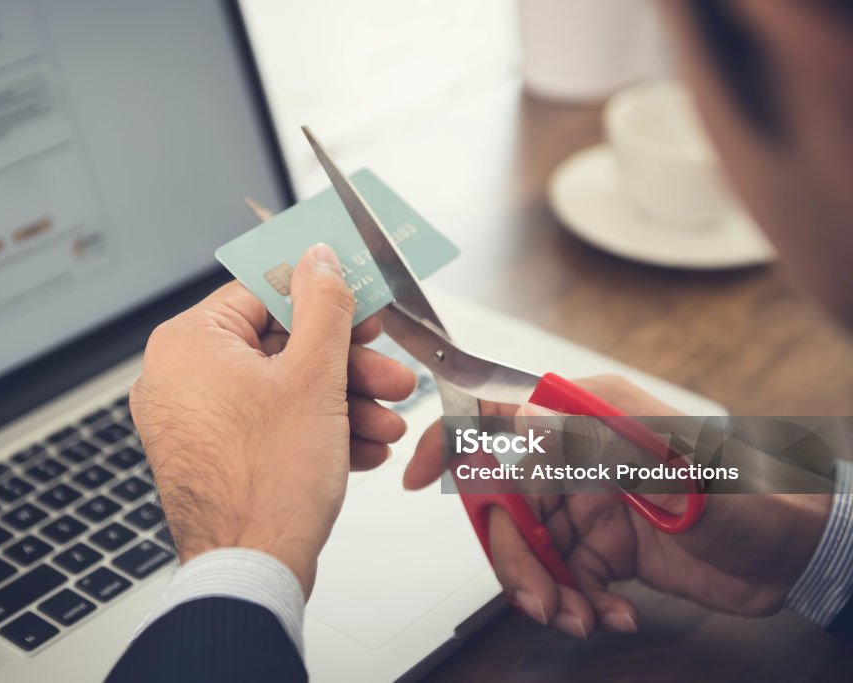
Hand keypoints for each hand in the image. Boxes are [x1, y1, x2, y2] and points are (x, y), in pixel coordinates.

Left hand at [131, 243, 416, 595]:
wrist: (251, 572)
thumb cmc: (268, 483)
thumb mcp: (315, 375)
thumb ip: (324, 307)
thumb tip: (320, 260)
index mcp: (189, 344)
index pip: (263, 292)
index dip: (324, 299)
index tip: (361, 306)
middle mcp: (180, 378)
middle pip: (280, 347)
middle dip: (347, 367)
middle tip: (389, 374)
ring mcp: (195, 421)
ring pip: (282, 391)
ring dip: (343, 404)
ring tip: (387, 423)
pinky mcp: (214, 456)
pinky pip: (270, 425)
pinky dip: (316, 432)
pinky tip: (362, 448)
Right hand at [404, 375, 830, 637]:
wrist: (795, 552)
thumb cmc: (748, 491)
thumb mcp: (667, 463)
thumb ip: (590, 443)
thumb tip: (518, 424)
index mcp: (584, 418)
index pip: (500, 419)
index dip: (452, 443)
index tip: (420, 474)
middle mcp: (577, 458)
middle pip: (509, 505)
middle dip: (516, 558)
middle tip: (541, 599)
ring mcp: (589, 505)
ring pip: (533, 550)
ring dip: (548, 591)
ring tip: (582, 619)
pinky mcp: (605, 547)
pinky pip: (566, 579)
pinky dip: (581, 605)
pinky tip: (613, 615)